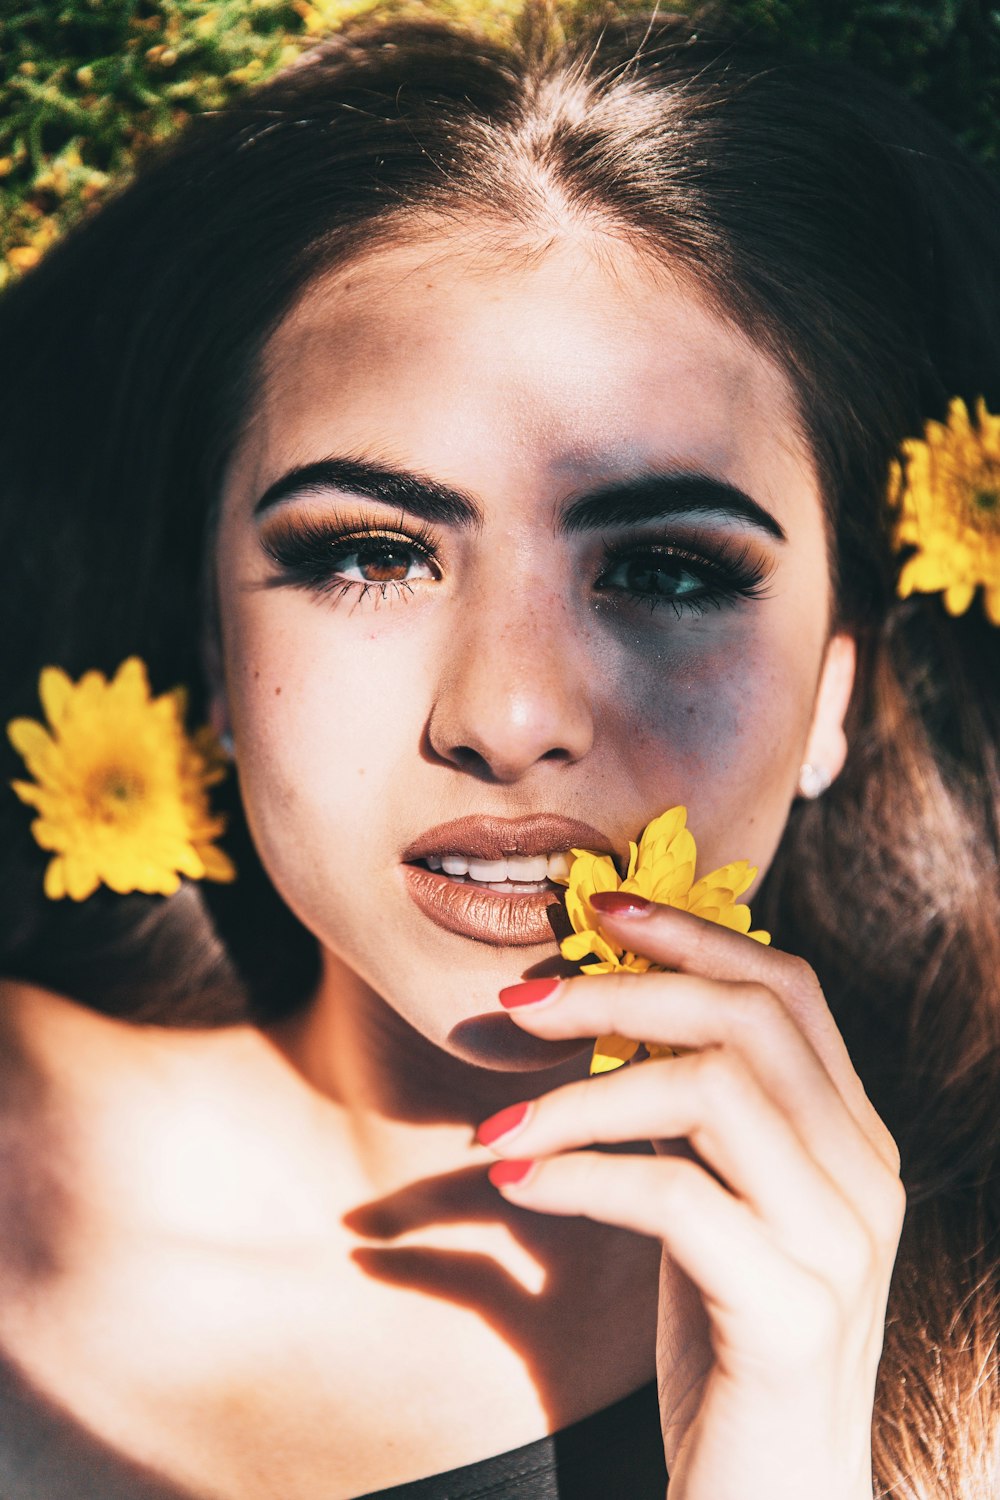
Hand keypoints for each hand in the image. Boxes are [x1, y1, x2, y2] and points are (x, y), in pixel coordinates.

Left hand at [477, 898, 904, 1499]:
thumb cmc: (724, 1342)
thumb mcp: (713, 1205)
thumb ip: (690, 1115)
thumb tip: (603, 1012)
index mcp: (849, 1135)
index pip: (788, 988)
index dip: (693, 934)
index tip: (599, 910)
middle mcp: (864, 1173)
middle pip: (749, 1019)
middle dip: (622, 992)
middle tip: (518, 1003)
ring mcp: (841, 1242)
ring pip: (712, 1093)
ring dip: (581, 1092)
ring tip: (494, 1124)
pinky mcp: (793, 1313)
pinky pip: (678, 1199)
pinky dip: (582, 1174)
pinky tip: (517, 1182)